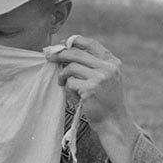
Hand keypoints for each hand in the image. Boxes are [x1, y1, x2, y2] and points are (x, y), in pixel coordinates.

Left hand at [46, 35, 140, 162]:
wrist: (113, 121)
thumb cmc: (106, 100)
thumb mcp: (106, 78)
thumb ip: (93, 64)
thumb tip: (66, 50)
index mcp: (112, 62)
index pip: (90, 43)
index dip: (74, 41)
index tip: (62, 44)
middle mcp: (108, 67)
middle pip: (76, 53)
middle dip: (59, 54)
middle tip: (49, 57)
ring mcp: (100, 78)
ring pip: (71, 68)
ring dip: (63, 76)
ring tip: (63, 83)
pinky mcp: (91, 89)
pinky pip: (70, 83)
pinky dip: (69, 90)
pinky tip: (75, 97)